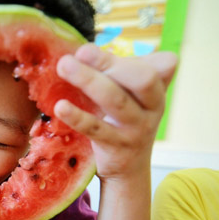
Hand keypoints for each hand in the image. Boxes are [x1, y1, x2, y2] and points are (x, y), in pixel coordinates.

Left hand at [55, 44, 177, 179]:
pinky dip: (78, 117)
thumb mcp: (129, 96)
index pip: (158, 66)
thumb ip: (115, 72)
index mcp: (157, 91)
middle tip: (79, 53)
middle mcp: (153, 108)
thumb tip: (82, 53)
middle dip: (109, 62)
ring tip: (64, 66)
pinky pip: (96, 129)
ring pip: (116, 100)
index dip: (125, 57)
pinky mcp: (116, 147)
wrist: (128, 169)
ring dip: (89, 80)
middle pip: (141, 78)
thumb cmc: (124, 122)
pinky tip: (60, 106)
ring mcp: (136, 129)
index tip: (90, 51)